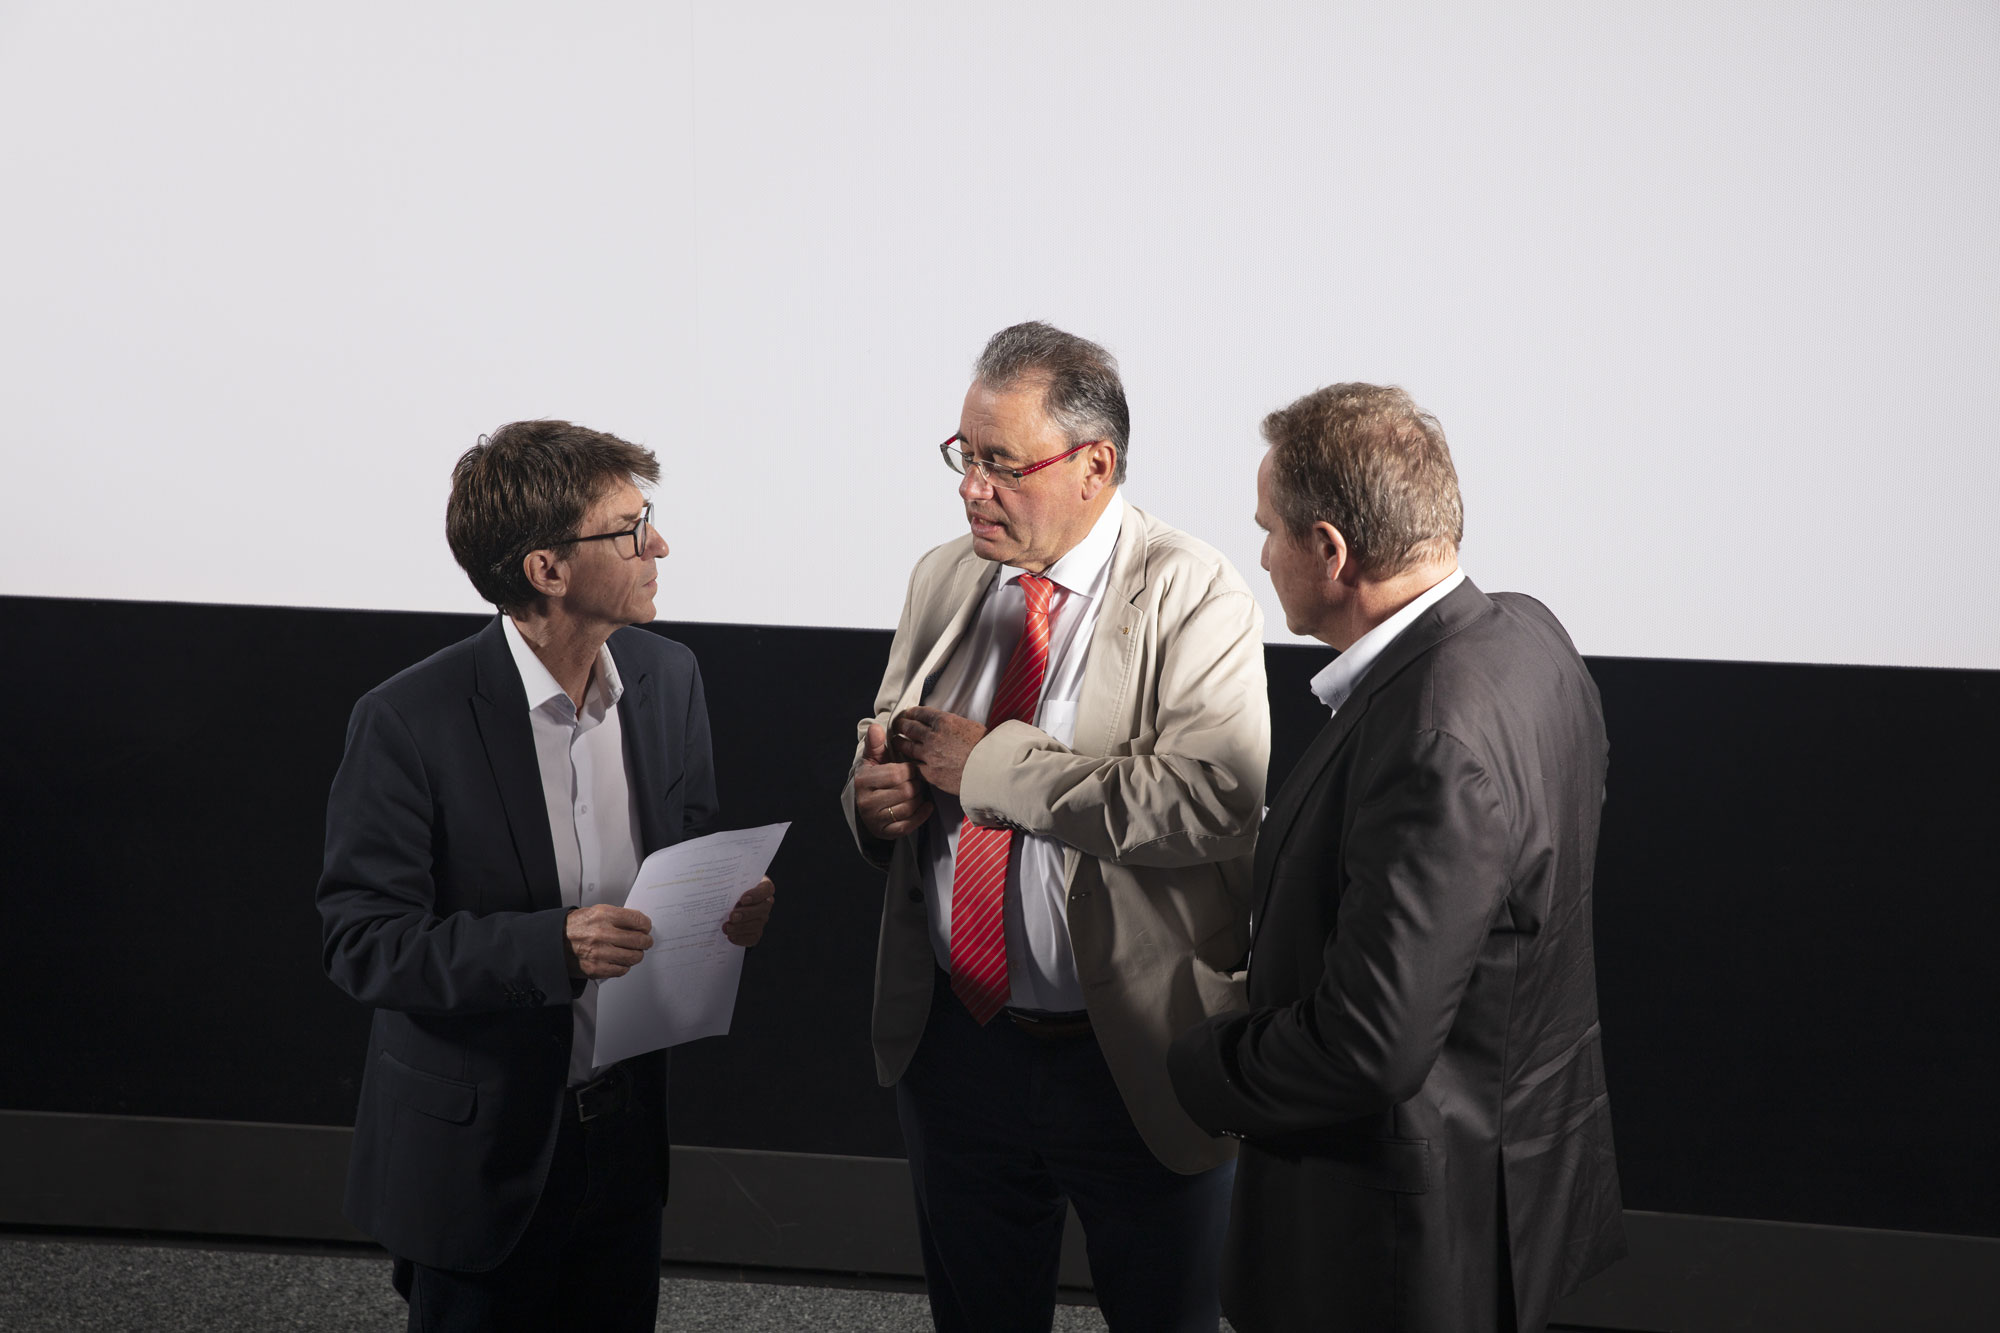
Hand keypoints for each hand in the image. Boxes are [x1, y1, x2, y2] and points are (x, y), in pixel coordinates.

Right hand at [564, 904, 652, 979]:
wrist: (554, 941)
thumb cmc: (576, 926)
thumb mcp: (596, 912)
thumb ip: (618, 917)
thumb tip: (639, 925)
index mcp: (603, 916)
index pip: (637, 920)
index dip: (645, 925)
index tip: (646, 928)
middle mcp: (602, 934)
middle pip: (639, 941)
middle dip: (646, 942)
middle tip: (645, 942)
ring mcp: (599, 953)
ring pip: (633, 957)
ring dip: (636, 955)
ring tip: (633, 952)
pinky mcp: (596, 969)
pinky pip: (622, 970)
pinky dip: (624, 966)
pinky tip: (619, 960)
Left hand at [723, 877, 775, 946]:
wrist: (726, 906)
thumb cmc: (727, 890)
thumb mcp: (728, 882)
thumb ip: (725, 881)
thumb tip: (707, 880)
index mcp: (761, 887)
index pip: (766, 889)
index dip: (757, 895)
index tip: (743, 899)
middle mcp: (765, 903)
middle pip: (763, 908)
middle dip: (747, 914)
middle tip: (732, 916)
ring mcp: (761, 918)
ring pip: (758, 924)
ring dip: (741, 927)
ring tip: (726, 927)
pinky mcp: (756, 932)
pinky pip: (753, 937)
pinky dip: (742, 939)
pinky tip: (730, 937)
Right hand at [853, 722, 933, 838]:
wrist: (866, 805)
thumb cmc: (875, 778)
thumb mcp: (873, 760)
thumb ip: (876, 745)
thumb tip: (875, 728)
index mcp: (864, 780)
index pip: (896, 774)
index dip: (909, 770)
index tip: (911, 768)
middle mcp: (866, 802)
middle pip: (906, 791)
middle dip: (916, 784)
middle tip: (916, 781)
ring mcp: (876, 819)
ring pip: (910, 807)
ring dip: (919, 798)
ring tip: (917, 791)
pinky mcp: (886, 832)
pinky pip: (910, 825)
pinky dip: (922, 814)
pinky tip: (926, 805)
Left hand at [891, 706, 985, 796]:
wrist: (992, 770)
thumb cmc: (988, 748)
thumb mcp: (971, 726)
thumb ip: (954, 725)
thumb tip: (947, 727)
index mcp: (945, 721)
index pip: (921, 713)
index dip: (912, 712)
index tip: (908, 713)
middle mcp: (933, 736)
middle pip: (909, 727)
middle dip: (902, 725)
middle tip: (898, 725)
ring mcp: (929, 755)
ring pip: (907, 746)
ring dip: (900, 742)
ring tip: (896, 741)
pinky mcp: (930, 773)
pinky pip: (914, 766)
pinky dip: (909, 763)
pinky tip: (907, 762)